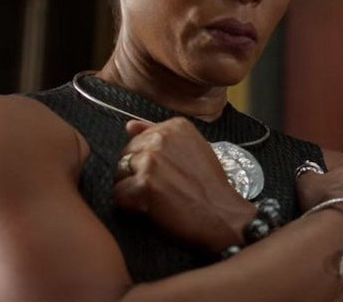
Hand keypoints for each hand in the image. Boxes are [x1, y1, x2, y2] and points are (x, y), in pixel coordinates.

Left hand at [111, 118, 255, 252]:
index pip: (139, 139)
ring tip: (158, 199)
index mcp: (175, 126)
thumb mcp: (194, 150)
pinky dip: (131, 206)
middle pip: (127, 155)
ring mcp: (151, 161)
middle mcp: (161, 138)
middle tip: (162, 189)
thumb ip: (160, 135)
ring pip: (120, 174)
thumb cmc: (210, 187)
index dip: (148, 161)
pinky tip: (152, 209)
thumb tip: (129, 125)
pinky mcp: (143, 185)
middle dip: (137, 174)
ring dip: (132, 190)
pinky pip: (119, 195)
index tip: (166, 174)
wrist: (223, 216)